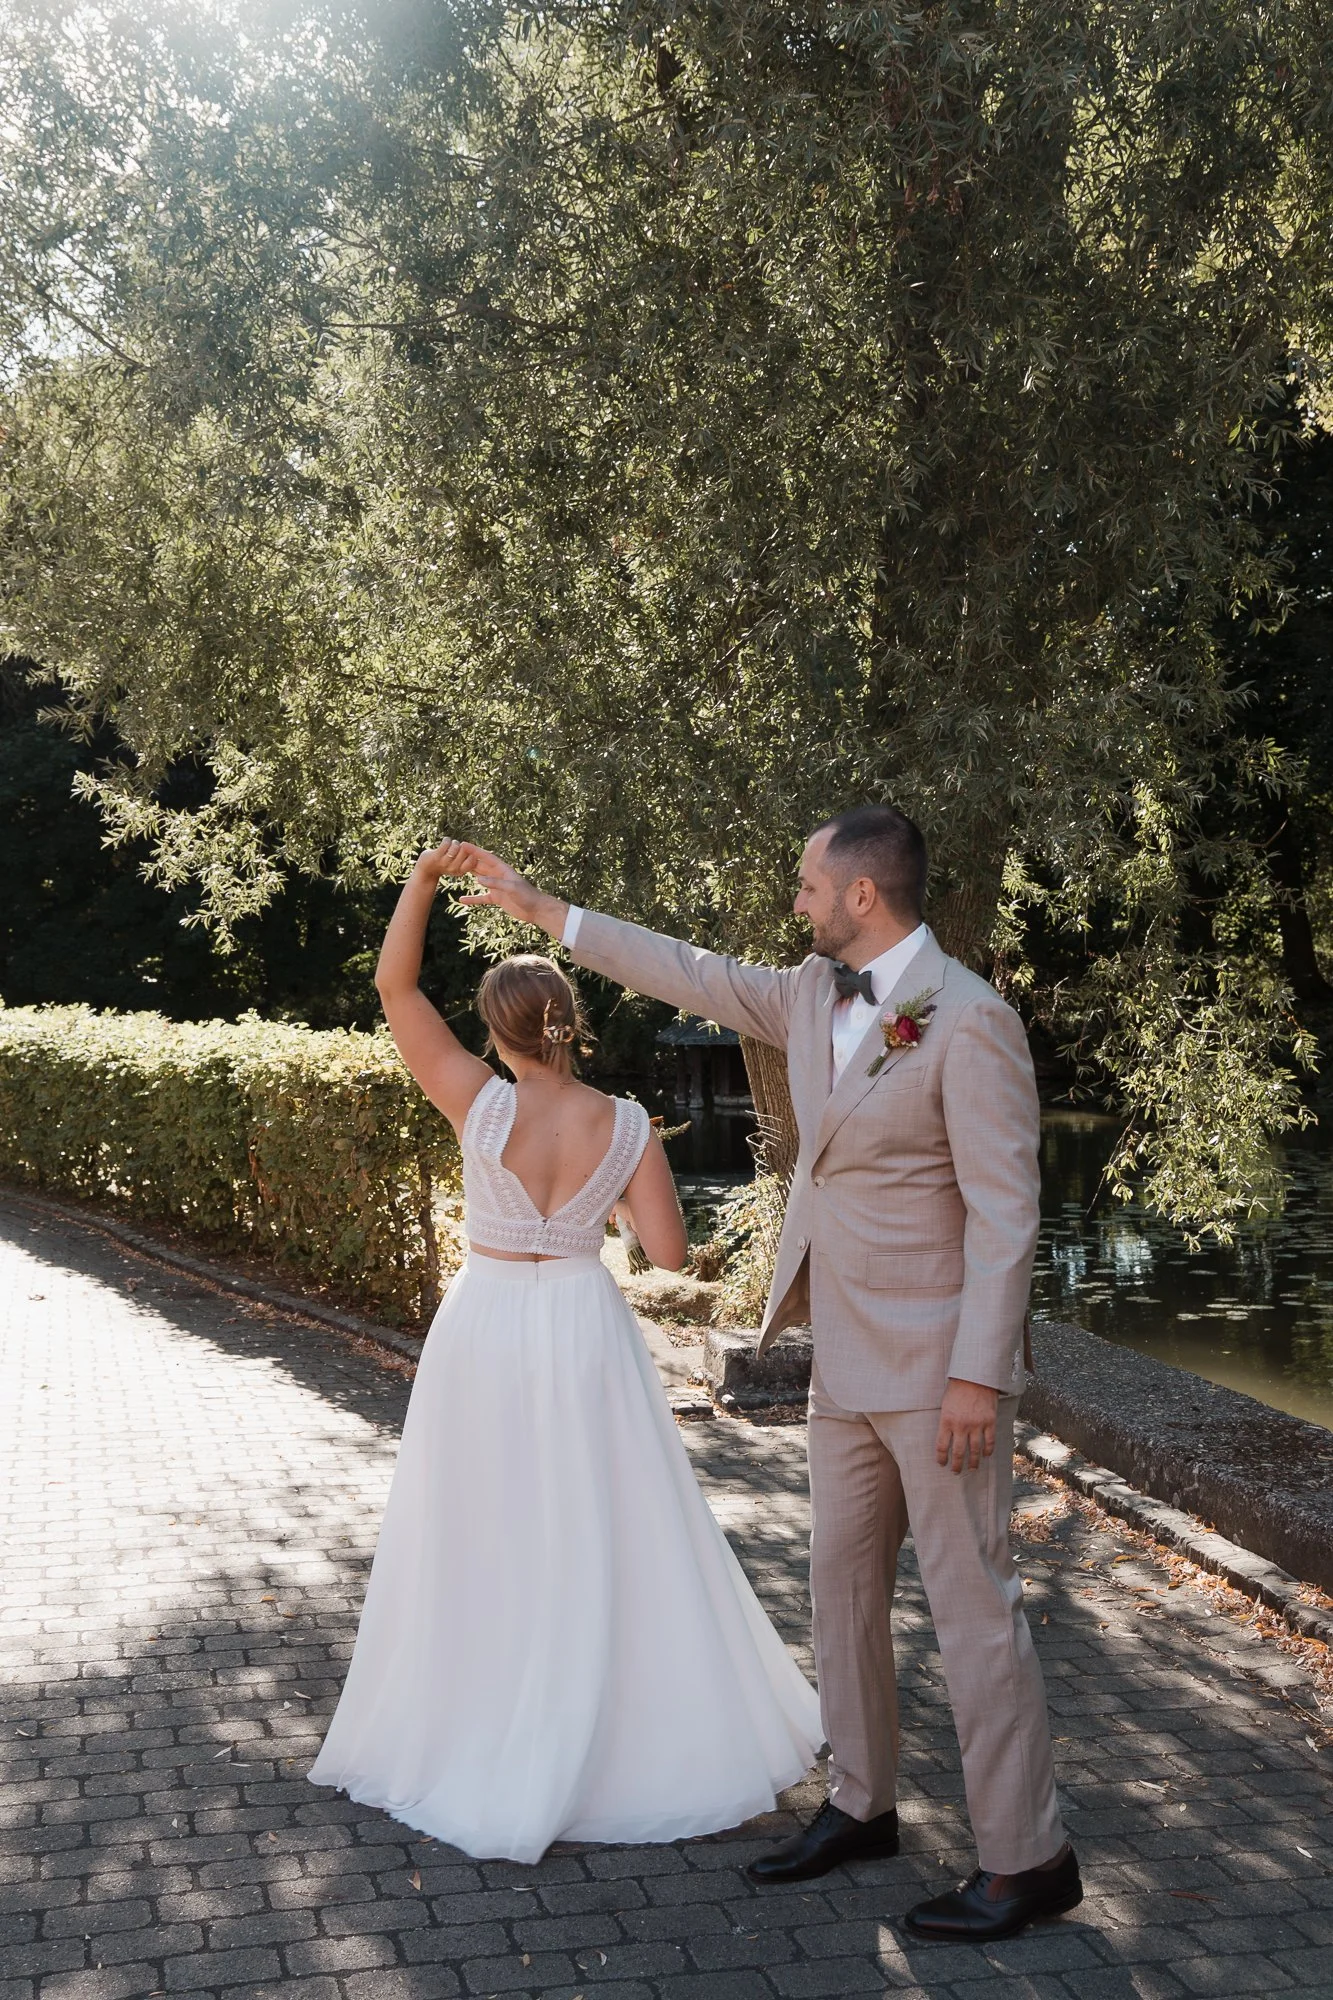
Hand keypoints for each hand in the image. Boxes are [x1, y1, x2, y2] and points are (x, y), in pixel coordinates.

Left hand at [414, 838, 483, 885]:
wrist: (426, 869)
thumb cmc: (445, 864)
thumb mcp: (458, 864)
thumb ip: (467, 858)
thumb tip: (480, 851)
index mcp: (460, 871)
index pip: (473, 861)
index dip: (471, 853)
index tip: (466, 851)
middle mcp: (453, 868)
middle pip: (465, 851)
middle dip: (462, 846)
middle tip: (457, 847)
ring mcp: (444, 863)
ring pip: (455, 847)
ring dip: (454, 842)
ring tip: (451, 844)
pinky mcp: (436, 856)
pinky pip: (446, 843)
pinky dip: (447, 840)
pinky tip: (445, 841)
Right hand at [420, 838, 568, 936]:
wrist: (536, 910)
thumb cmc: (527, 896)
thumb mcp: (512, 888)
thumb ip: (495, 883)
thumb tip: (478, 879)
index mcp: (503, 870)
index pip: (487, 857)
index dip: (475, 851)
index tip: (463, 844)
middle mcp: (499, 876)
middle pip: (481, 866)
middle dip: (469, 860)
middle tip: (455, 854)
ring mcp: (498, 887)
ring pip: (480, 879)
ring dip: (469, 875)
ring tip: (456, 871)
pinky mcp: (497, 898)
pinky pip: (482, 897)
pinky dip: (473, 899)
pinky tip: (462, 900)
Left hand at [934, 1377, 997, 1474]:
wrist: (975, 1376)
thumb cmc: (957, 1388)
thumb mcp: (945, 1404)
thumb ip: (946, 1421)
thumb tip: (947, 1438)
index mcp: (947, 1420)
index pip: (941, 1446)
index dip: (941, 1458)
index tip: (942, 1463)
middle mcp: (961, 1425)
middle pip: (959, 1452)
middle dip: (957, 1465)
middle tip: (956, 1471)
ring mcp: (977, 1424)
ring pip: (975, 1450)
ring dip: (973, 1462)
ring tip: (972, 1468)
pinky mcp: (989, 1422)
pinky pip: (989, 1441)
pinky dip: (988, 1451)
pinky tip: (986, 1455)